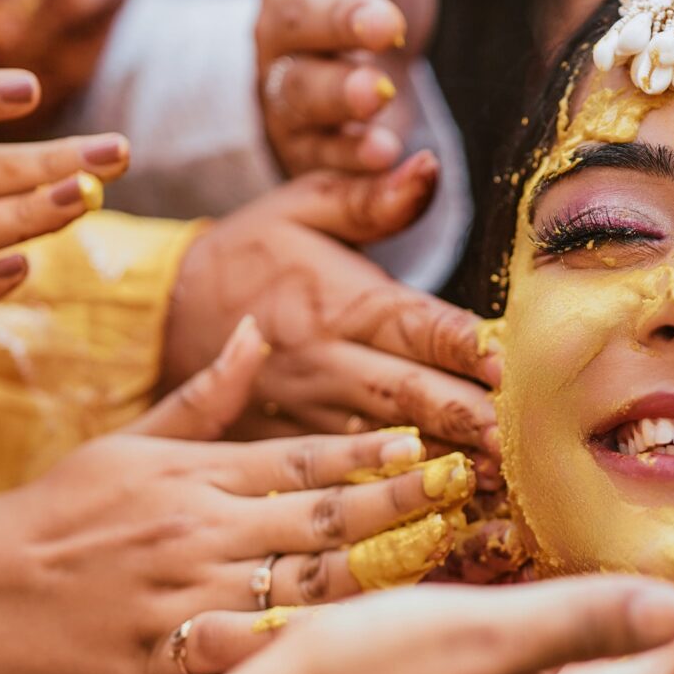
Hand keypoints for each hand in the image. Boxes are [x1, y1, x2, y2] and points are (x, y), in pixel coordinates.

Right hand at [0, 320, 486, 673]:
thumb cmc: (57, 514)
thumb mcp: (131, 442)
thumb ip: (209, 394)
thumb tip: (263, 328)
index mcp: (195, 477)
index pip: (302, 460)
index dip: (371, 455)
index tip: (429, 447)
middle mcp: (199, 530)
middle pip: (321, 520)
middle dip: (401, 509)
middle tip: (467, 499)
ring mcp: (185, 597)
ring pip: (302, 587)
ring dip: (379, 578)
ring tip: (444, 567)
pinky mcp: (167, 659)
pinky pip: (252, 657)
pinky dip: (307, 654)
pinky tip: (364, 655)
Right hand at [160, 157, 499, 457]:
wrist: (161, 318)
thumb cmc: (244, 257)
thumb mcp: (297, 208)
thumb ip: (366, 198)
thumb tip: (427, 166)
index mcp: (337, 301)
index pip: (411, 324)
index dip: (459, 344)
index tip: (503, 363)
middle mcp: (327, 359)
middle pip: (405, 391)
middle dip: (460, 415)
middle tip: (512, 439)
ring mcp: (309, 408)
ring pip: (381, 439)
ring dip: (435, 459)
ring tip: (490, 480)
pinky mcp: (290, 442)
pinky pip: (342, 467)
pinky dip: (384, 485)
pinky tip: (429, 507)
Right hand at [255, 0, 437, 176]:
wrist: (347, 65)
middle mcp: (285, 19)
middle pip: (298, 15)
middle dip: (339, 18)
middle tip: (386, 23)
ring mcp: (290, 84)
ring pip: (300, 89)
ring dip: (339, 94)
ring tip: (381, 95)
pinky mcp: (309, 143)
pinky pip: (320, 154)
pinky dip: (350, 156)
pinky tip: (386, 154)